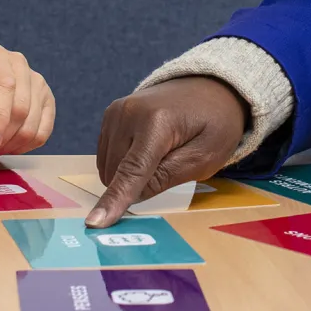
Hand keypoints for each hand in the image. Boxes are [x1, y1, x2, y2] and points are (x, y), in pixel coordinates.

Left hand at [0, 43, 54, 157]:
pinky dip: (22, 147)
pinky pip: (42, 133)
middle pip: (21, 106)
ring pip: (32, 123)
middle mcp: (17, 63)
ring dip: (8, 145)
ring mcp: (36, 82)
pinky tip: (3, 146)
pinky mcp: (47, 103)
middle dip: (1, 136)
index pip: (4, 84)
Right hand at [87, 76, 246, 226]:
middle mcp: (128, 112)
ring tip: (162, 154)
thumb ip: (168, 176)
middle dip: (138, 184)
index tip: (95, 223)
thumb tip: (132, 197)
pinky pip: (106, 156)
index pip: (132, 170)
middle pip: (118, 172)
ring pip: (108, 167)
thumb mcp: (206, 156)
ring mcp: (116, 111)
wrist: (210, 87)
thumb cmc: (215, 123)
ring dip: (129, 175)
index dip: (114, 200)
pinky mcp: (110, 115)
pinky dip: (123, 163)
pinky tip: (148, 151)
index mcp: (157, 121)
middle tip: (172, 166)